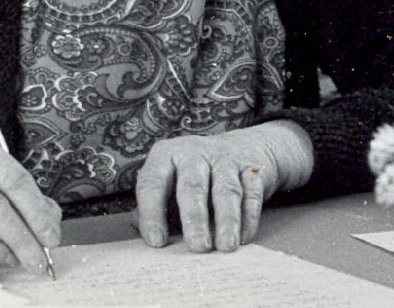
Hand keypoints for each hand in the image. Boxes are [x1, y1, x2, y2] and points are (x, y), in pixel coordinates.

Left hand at [134, 120, 313, 252]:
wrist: (243, 147)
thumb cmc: (194, 175)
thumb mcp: (169, 181)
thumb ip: (154, 205)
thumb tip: (142, 231)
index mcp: (165, 155)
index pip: (152, 184)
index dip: (152, 213)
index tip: (157, 242)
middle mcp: (194, 152)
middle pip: (192, 186)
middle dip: (195, 219)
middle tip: (197, 246)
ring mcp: (225, 158)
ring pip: (226, 190)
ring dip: (227, 220)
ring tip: (225, 246)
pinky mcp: (252, 167)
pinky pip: (251, 192)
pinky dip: (249, 216)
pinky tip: (244, 238)